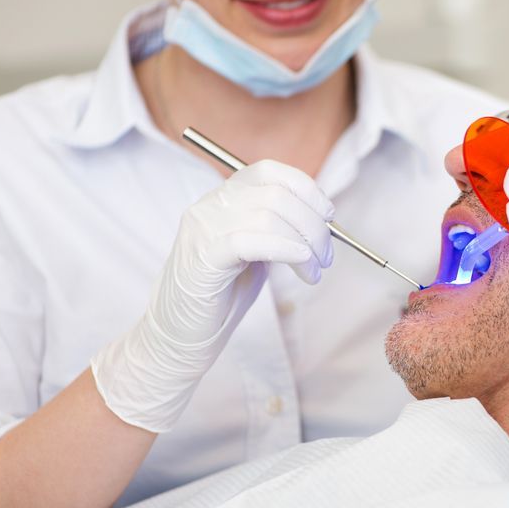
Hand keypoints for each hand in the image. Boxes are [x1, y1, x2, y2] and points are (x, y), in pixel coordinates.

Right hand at [92, 160, 334, 432]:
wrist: (180, 336)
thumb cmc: (222, 295)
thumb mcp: (257, 251)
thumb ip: (279, 229)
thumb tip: (321, 220)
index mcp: (222, 199)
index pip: (268, 171)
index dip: (305, 188)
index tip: (328, 215)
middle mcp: (209, 207)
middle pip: (276, 194)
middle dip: (313, 224)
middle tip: (326, 257)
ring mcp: (202, 230)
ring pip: (269, 215)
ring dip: (306, 244)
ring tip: (313, 273)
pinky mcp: (203, 258)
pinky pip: (252, 240)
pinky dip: (286, 249)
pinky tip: (302, 265)